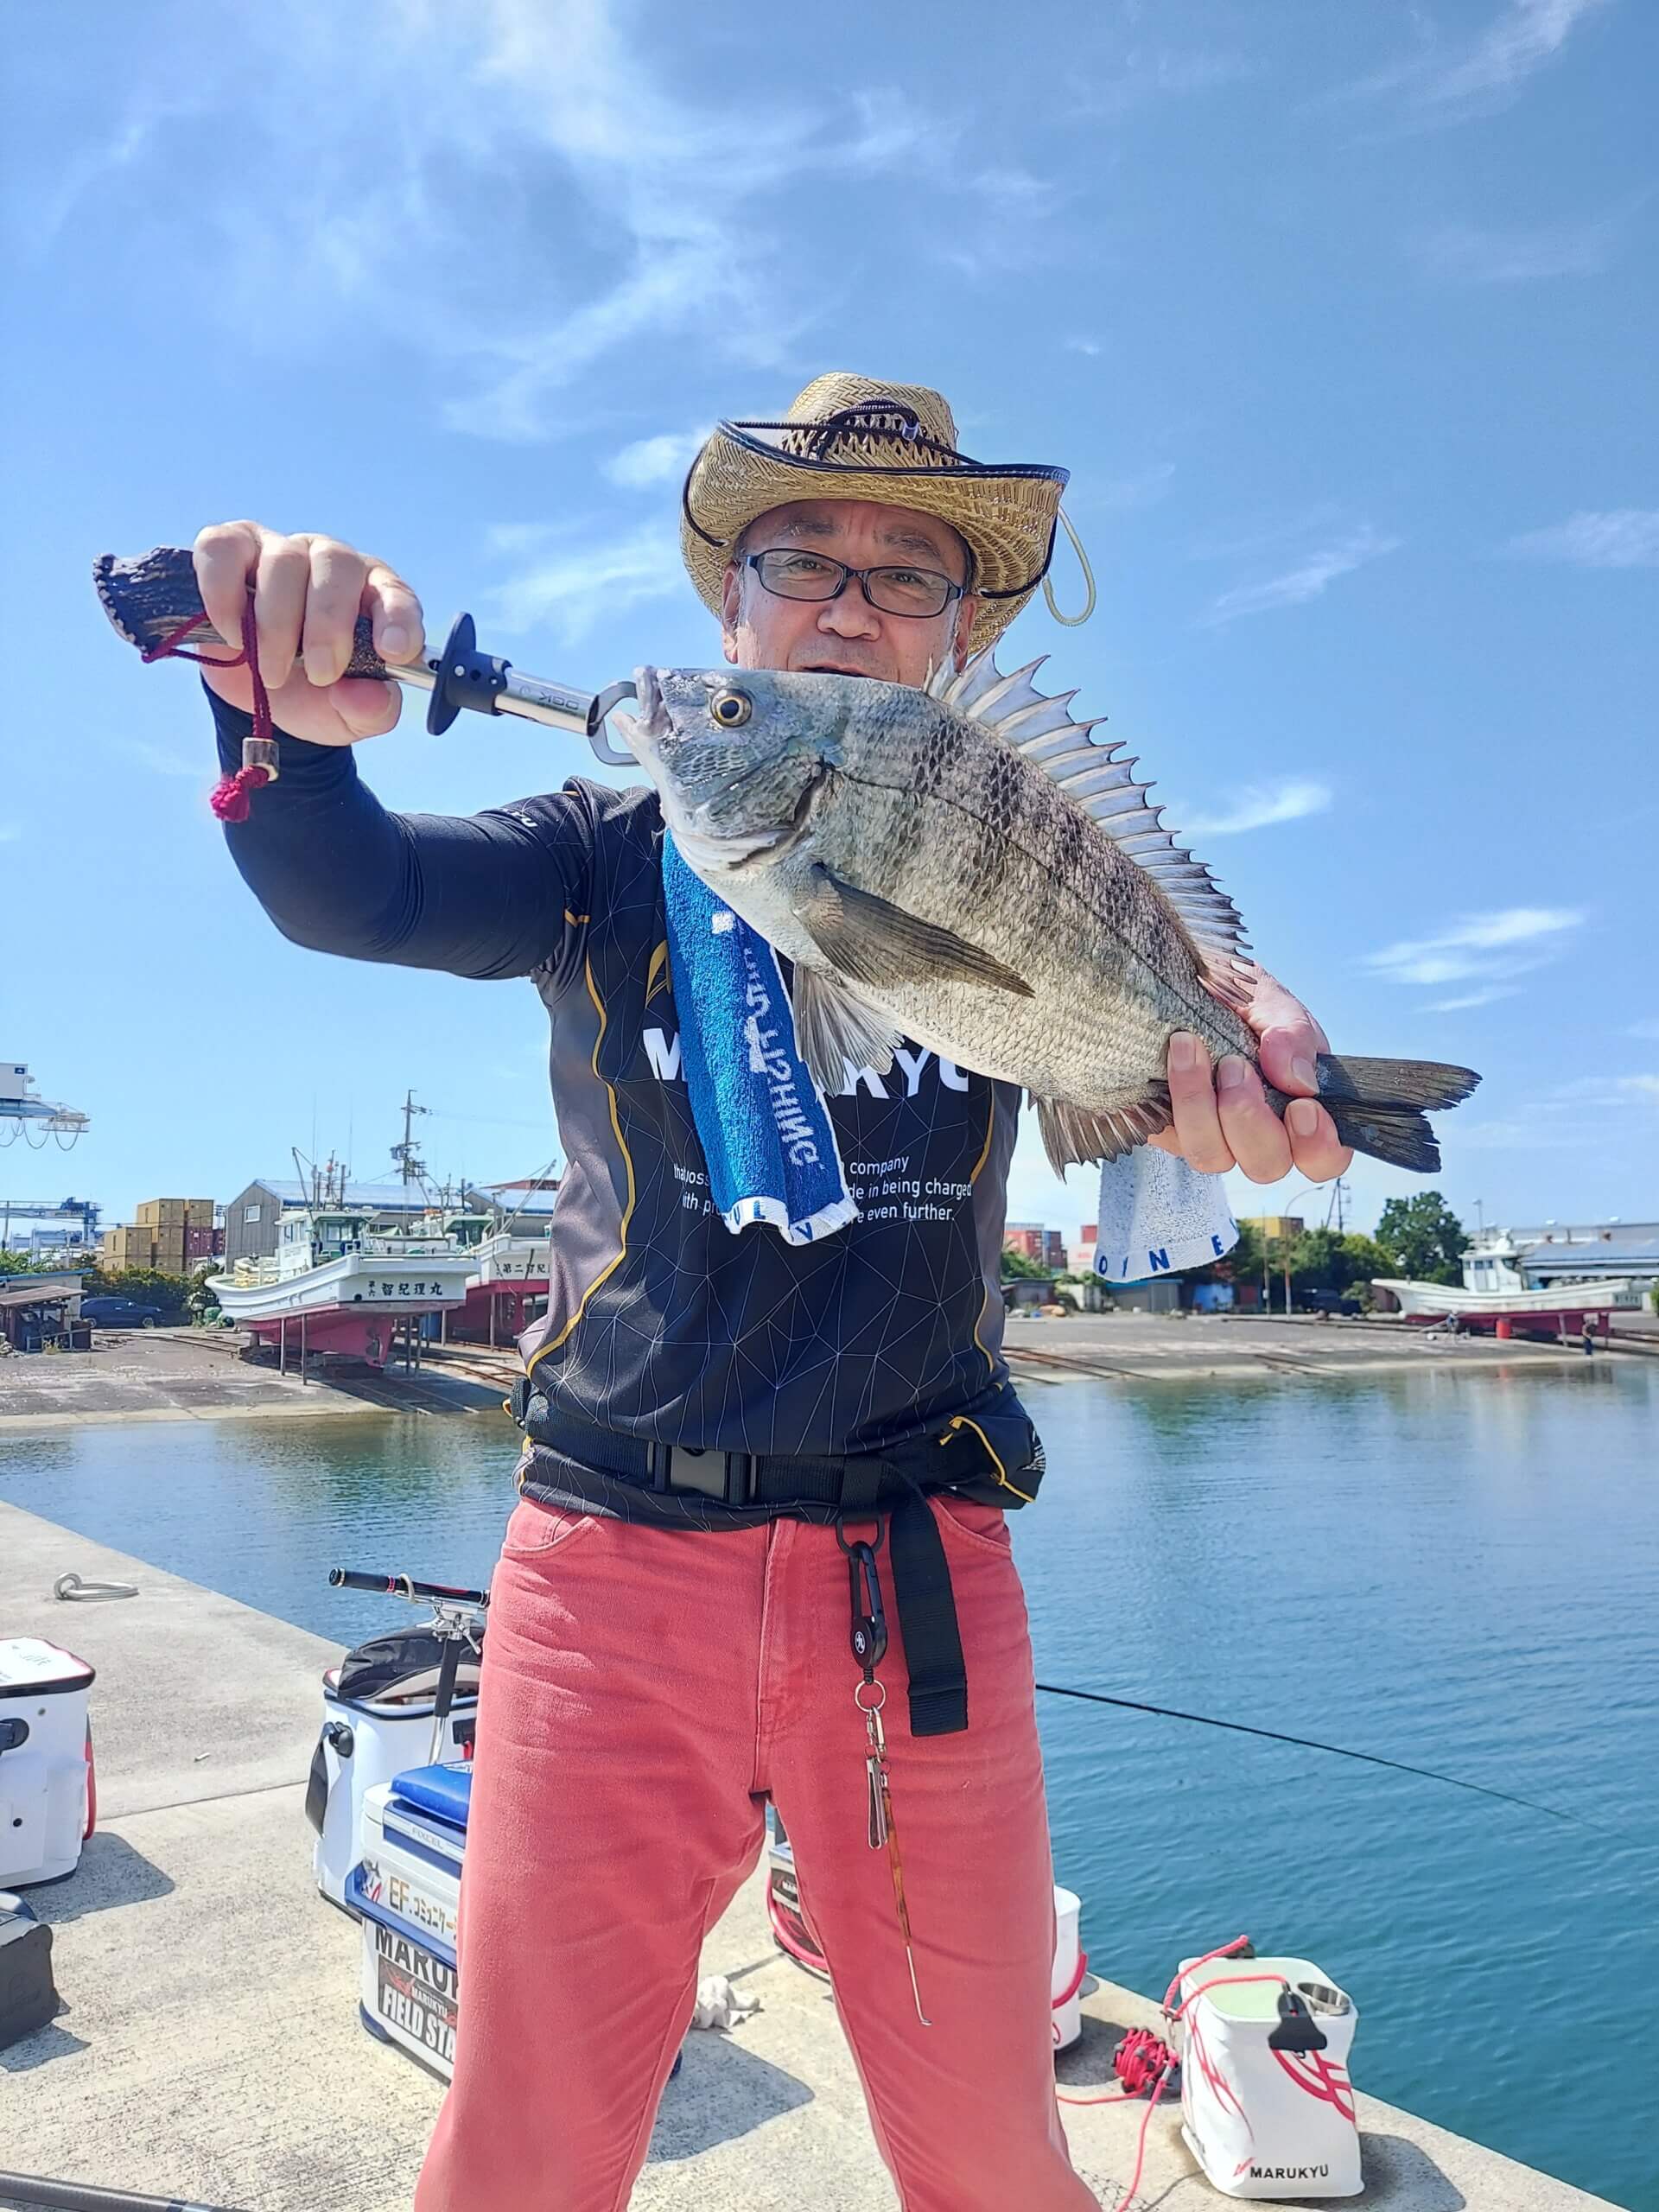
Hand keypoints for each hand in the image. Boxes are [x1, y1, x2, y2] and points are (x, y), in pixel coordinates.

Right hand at [192, 521, 424, 746]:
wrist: (258, 694)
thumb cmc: (315, 694)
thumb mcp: (349, 715)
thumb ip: (370, 710)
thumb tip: (367, 697)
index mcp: (374, 597)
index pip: (395, 592)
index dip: (397, 617)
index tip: (392, 652)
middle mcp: (330, 563)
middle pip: (335, 564)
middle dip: (327, 624)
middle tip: (320, 674)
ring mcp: (279, 550)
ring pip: (282, 560)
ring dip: (275, 623)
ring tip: (271, 672)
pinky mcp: (229, 550)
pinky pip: (222, 548)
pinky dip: (223, 592)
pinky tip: (232, 633)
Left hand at [1149, 966, 1353, 1183]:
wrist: (1191, 981)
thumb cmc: (1245, 1000)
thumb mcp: (1275, 1004)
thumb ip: (1292, 1036)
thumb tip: (1298, 1081)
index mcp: (1300, 1112)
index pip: (1324, 1159)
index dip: (1317, 1148)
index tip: (1301, 1107)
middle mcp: (1259, 1136)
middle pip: (1265, 1165)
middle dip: (1249, 1117)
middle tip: (1235, 1065)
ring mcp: (1213, 1137)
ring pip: (1210, 1156)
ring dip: (1201, 1106)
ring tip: (1191, 1047)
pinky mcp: (1170, 1129)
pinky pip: (1170, 1135)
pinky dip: (1171, 1096)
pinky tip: (1172, 1053)